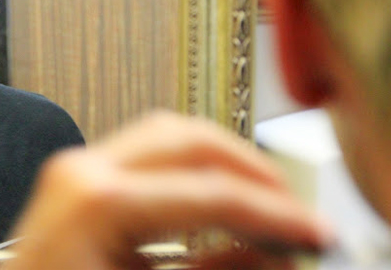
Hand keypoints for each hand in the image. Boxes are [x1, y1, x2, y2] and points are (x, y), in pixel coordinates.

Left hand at [3, 111, 333, 269]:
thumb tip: (277, 256)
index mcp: (96, 201)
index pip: (209, 192)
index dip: (274, 213)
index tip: (315, 232)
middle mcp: (82, 170)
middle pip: (189, 139)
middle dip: (251, 169)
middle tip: (293, 207)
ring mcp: (75, 170)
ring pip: (167, 135)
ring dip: (220, 162)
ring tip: (261, 198)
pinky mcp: (78, 182)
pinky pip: (145, 155)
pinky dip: (189, 170)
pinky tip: (213, 199)